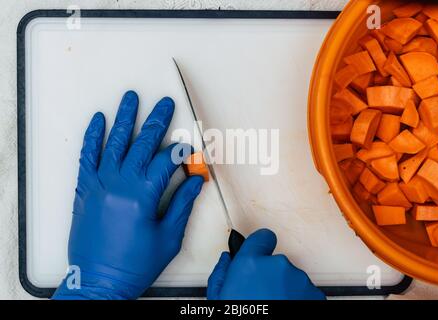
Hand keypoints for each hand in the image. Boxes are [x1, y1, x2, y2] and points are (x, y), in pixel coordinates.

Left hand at [53, 91, 203, 299]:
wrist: (98, 281)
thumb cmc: (133, 265)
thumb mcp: (167, 238)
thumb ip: (182, 205)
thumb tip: (194, 182)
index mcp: (143, 197)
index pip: (166, 162)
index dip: (180, 152)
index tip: (188, 147)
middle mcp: (120, 185)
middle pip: (142, 144)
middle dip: (157, 121)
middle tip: (164, 104)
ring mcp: (99, 184)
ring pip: (114, 143)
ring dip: (124, 119)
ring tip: (131, 99)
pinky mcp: (85, 189)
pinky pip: (87, 157)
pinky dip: (92, 137)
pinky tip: (98, 121)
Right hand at [207, 229, 325, 299]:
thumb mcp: (219, 300)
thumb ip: (222, 273)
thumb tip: (227, 261)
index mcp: (251, 264)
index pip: (262, 237)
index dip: (260, 245)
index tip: (259, 251)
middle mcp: (277, 266)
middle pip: (275, 262)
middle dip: (269, 275)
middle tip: (260, 295)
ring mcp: (299, 280)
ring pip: (290, 277)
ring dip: (283, 289)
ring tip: (273, 306)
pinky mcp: (314, 294)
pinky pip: (303, 291)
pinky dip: (297, 299)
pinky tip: (284, 309)